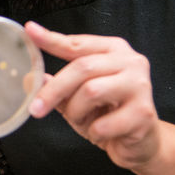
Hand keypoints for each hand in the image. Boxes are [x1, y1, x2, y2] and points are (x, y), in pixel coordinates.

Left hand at [25, 21, 159, 169]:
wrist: (140, 144)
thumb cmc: (107, 115)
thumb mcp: (76, 99)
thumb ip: (57, 87)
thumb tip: (30, 80)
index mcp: (113, 50)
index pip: (77, 43)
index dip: (52, 39)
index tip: (30, 30)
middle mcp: (130, 61)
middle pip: (82, 68)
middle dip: (54, 90)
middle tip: (35, 109)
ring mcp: (140, 85)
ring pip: (91, 91)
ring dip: (77, 112)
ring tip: (82, 121)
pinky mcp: (144, 112)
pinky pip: (103, 123)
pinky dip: (93, 132)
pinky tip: (101, 132)